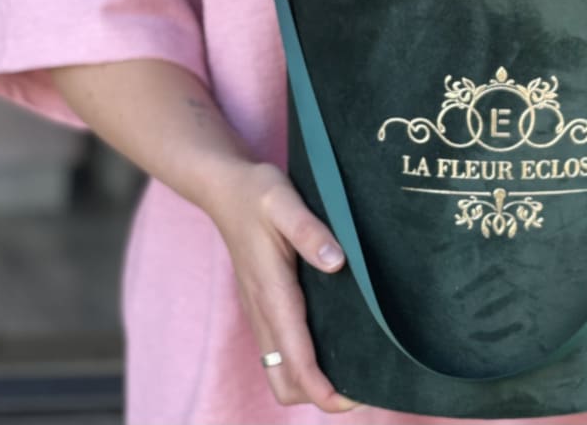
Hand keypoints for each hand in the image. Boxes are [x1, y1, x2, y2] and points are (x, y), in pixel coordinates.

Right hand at [204, 161, 361, 412]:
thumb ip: (309, 230)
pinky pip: (279, 350)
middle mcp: (263, 310)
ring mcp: (260, 310)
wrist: (223, 188)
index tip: (356, 398)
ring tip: (354, 368)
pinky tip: (333, 341)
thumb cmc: (257, 192)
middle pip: (285, 382)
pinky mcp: (262, 303)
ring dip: (312, 381)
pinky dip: (303, 362)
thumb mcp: (283, 200)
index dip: (324, 390)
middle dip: (319, 395)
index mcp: (272, 293)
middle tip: (362, 384)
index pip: (296, 362)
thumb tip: (336, 262)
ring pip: (280, 370)